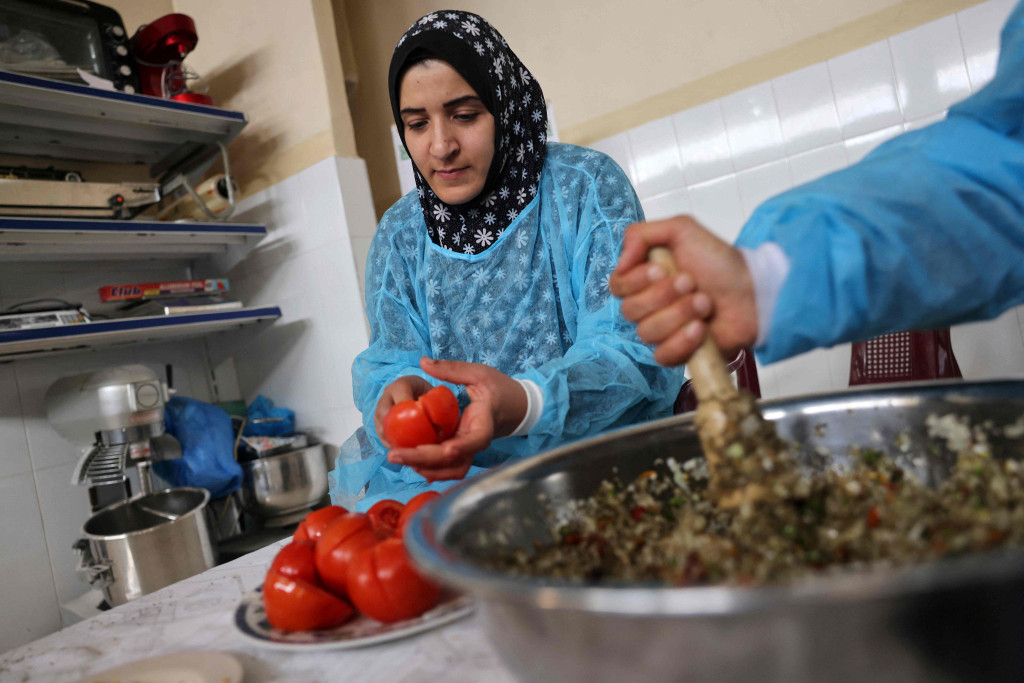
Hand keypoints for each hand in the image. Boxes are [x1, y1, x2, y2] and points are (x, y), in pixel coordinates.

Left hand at [386, 357, 526, 480]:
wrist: (515, 406)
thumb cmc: (499, 388)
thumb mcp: (478, 373)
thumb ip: (451, 369)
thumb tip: (423, 362)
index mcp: (484, 422)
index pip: (477, 439)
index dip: (463, 447)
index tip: (446, 449)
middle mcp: (476, 442)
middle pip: (455, 461)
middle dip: (424, 460)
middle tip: (394, 455)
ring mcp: (469, 449)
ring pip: (450, 470)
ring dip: (424, 469)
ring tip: (397, 457)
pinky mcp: (461, 452)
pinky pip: (446, 467)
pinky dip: (427, 467)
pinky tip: (407, 459)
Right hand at [609, 216, 758, 365]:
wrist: (753, 291)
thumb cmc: (719, 261)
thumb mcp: (681, 229)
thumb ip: (640, 235)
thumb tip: (620, 263)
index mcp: (644, 278)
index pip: (617, 285)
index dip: (636, 281)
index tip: (661, 270)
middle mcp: (648, 306)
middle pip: (630, 310)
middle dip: (664, 295)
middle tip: (692, 282)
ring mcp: (662, 331)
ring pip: (647, 332)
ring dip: (680, 314)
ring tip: (705, 303)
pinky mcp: (677, 353)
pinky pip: (662, 355)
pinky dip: (682, 341)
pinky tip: (701, 329)